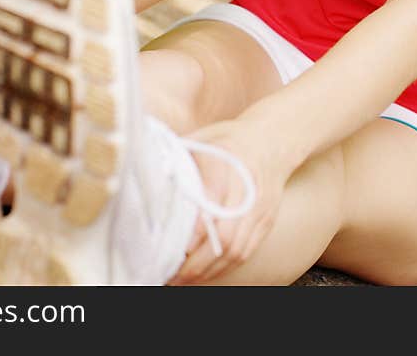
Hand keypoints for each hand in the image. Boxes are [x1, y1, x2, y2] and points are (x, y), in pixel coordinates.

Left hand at [167, 117, 290, 284]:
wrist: (272, 140)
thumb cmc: (229, 140)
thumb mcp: (202, 138)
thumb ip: (177, 157)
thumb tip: (144, 171)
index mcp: (226, 163)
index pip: (212, 203)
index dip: (194, 231)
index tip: (174, 246)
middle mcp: (246, 189)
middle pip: (225, 236)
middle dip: (196, 262)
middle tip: (170, 273)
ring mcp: (259, 209)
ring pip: (236, 250)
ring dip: (208, 271)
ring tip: (182, 279)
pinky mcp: (265, 222)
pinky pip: (246, 252)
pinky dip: (224, 267)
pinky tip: (205, 272)